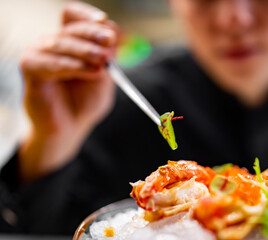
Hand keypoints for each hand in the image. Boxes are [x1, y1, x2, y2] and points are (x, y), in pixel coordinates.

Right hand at [19, 2, 120, 181]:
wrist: (72, 127)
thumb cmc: (86, 100)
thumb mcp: (105, 75)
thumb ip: (110, 54)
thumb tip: (115, 31)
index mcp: (71, 40)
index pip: (72, 14)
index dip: (88, 15)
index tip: (107, 25)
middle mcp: (53, 43)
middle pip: (71, 27)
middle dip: (94, 34)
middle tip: (110, 43)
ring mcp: (39, 53)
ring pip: (62, 42)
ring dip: (86, 51)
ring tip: (104, 63)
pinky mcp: (30, 69)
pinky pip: (50, 62)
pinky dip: (73, 65)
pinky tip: (92, 72)